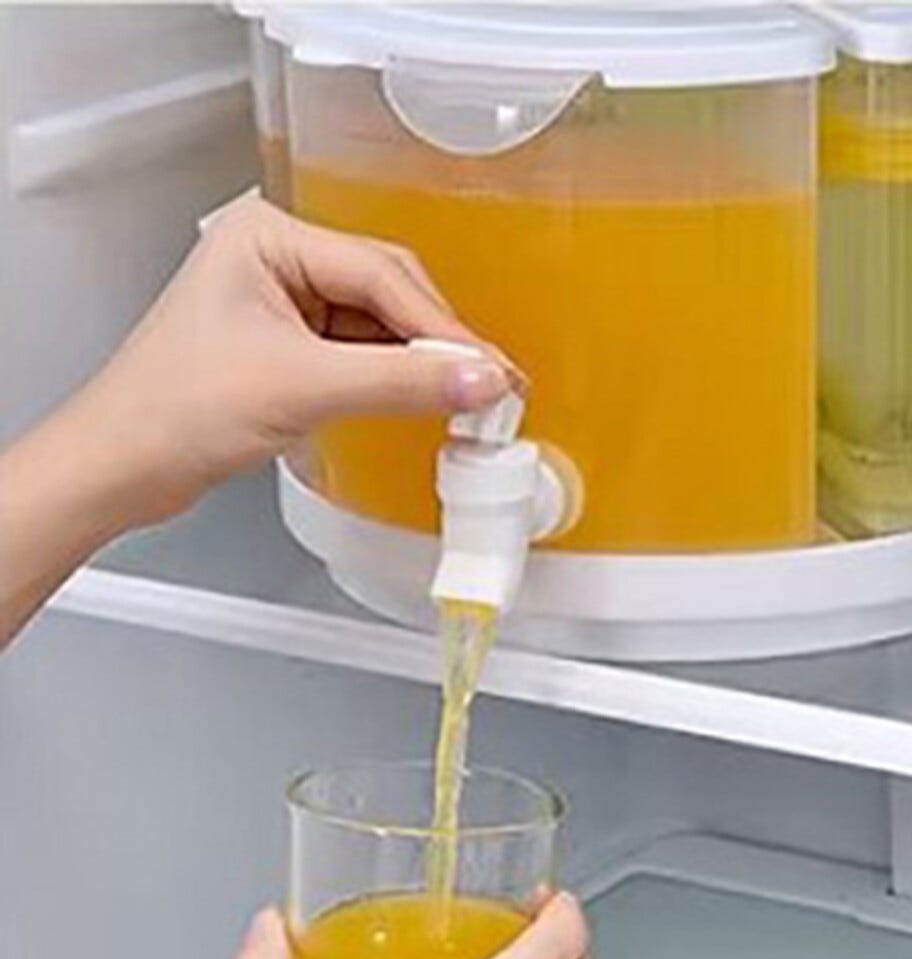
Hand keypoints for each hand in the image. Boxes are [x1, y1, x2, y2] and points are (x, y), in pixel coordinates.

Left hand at [0, 195, 522, 642]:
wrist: (120, 468)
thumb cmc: (172, 411)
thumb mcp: (302, 389)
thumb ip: (400, 382)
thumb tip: (481, 379)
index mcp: (268, 238)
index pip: (380, 275)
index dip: (441, 326)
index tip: (491, 368)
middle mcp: (277, 261)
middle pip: (387, 292)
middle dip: (437, 341)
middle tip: (489, 385)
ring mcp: (284, 305)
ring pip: (379, 326)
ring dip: (420, 362)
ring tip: (467, 399)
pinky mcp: (289, 348)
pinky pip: (361, 355)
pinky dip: (394, 379)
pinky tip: (423, 400)